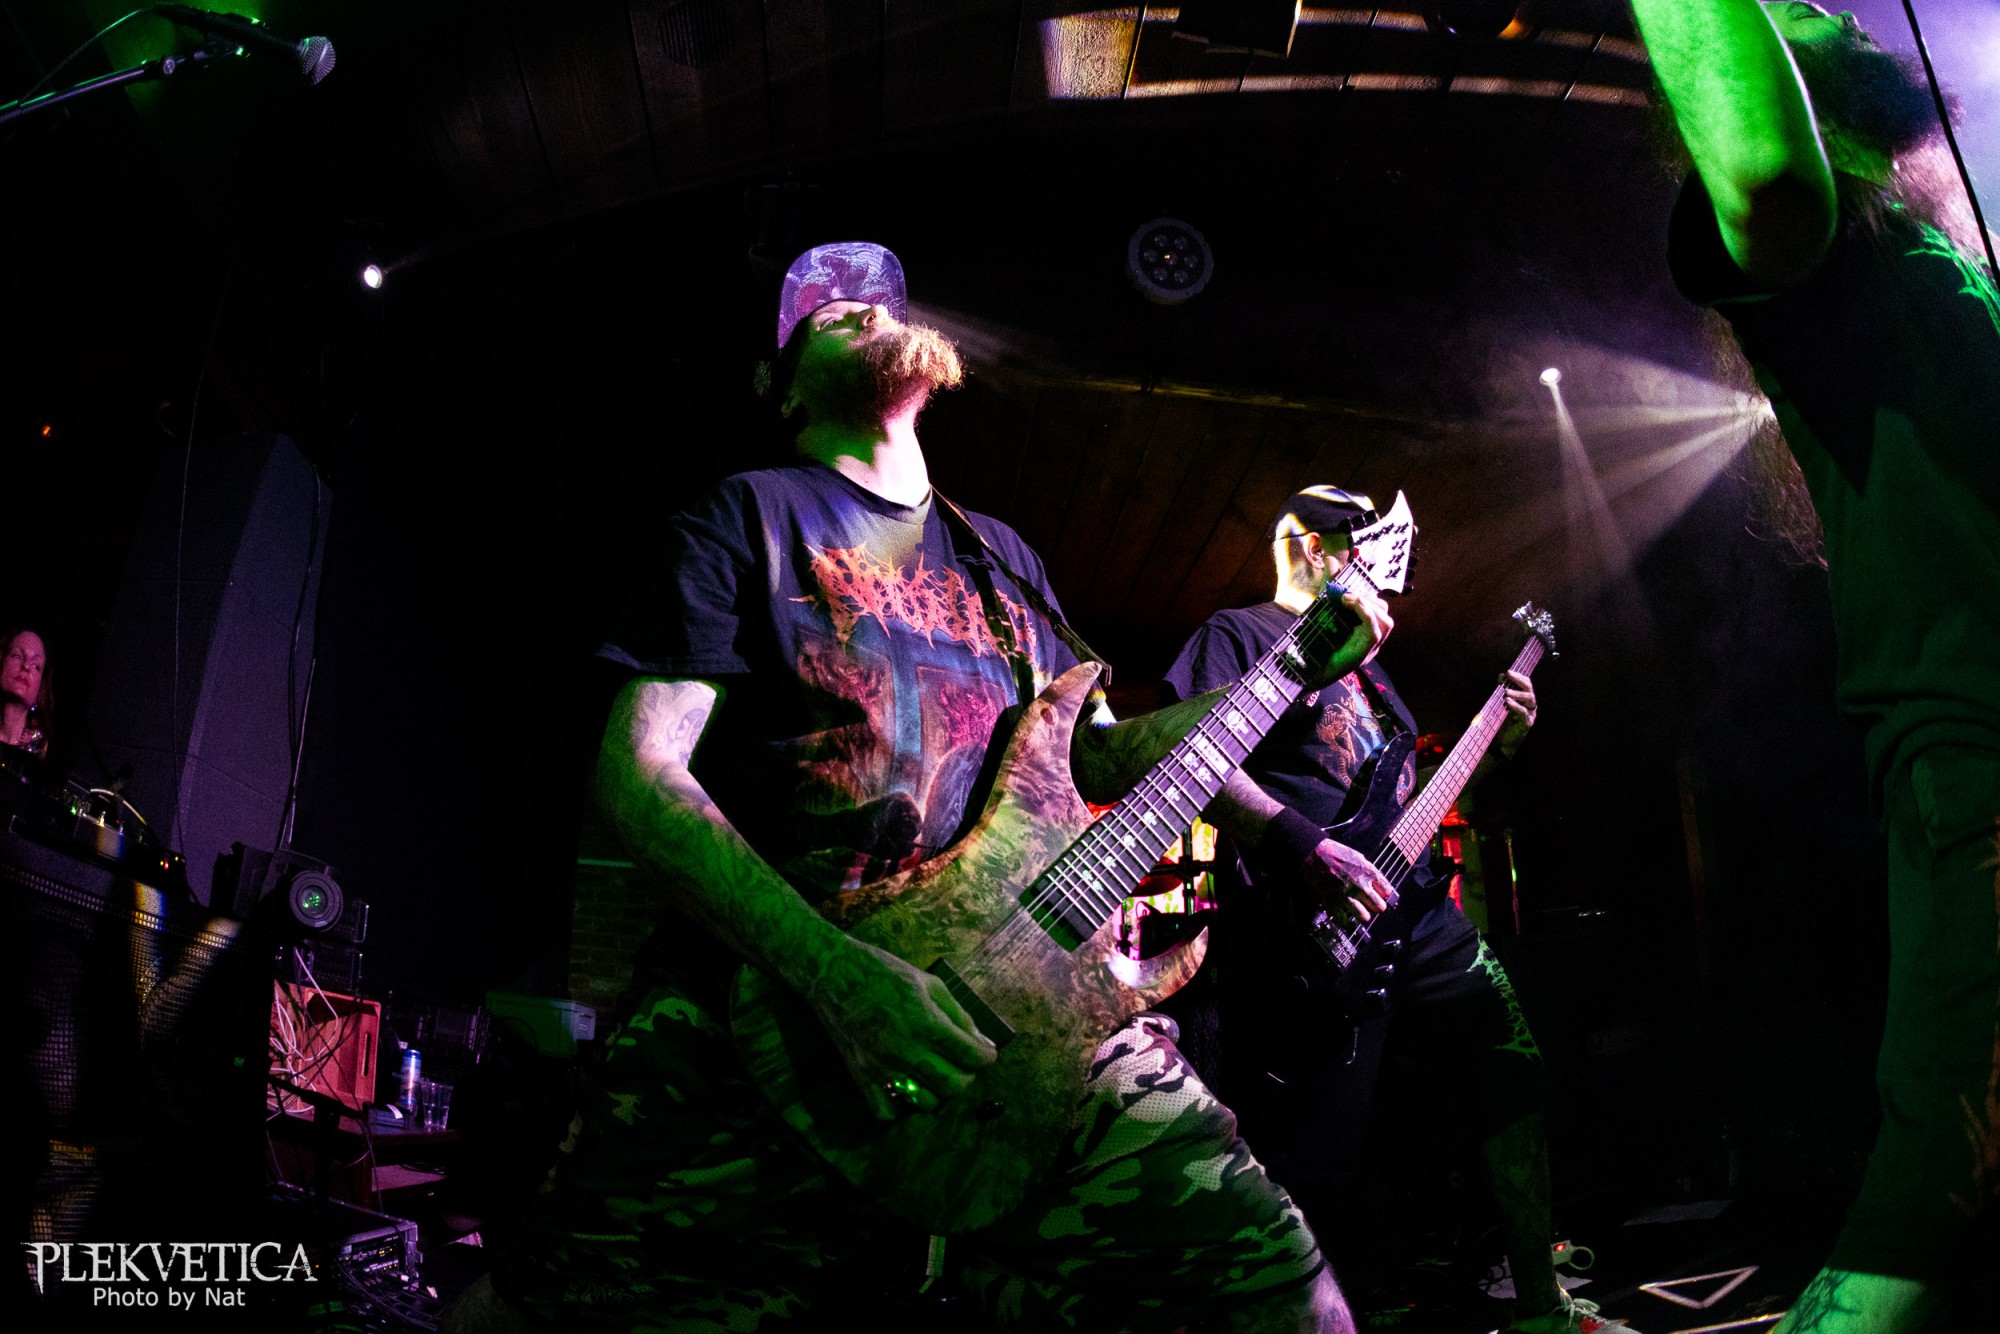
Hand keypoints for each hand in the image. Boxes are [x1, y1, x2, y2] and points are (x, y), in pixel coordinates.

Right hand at [802, 938, 997, 1120]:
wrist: (832, 973)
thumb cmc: (884, 971)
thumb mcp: (929, 982)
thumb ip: (958, 1014)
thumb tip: (982, 1041)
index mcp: (924, 1022)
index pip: (970, 1055)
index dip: (986, 1057)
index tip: (986, 1054)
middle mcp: (904, 1050)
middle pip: (953, 1086)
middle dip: (967, 1076)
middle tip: (963, 1062)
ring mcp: (880, 1068)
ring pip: (926, 1103)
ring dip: (938, 1091)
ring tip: (936, 1071)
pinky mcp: (860, 1077)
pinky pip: (889, 1111)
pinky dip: (903, 1105)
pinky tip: (907, 1083)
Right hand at [1302, 838, 1395, 926]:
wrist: (1313, 854)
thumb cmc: (1334, 853)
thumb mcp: (1357, 857)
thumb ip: (1369, 871)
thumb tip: (1377, 883)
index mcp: (1368, 873)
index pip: (1387, 891)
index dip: (1383, 894)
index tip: (1380, 895)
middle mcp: (1360, 887)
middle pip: (1379, 906)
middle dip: (1376, 906)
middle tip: (1371, 904)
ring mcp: (1347, 896)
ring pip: (1365, 916)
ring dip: (1363, 914)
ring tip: (1360, 912)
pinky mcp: (1333, 903)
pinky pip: (1344, 920)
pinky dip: (1346, 921)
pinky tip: (1347, 918)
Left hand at [1315, 584, 1393, 685]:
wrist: (1306, 668)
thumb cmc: (1316, 639)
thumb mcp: (1323, 606)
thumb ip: (1329, 584)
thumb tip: (1331, 559)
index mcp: (1364, 627)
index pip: (1377, 604)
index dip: (1366, 591)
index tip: (1345, 585)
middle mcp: (1370, 637)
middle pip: (1384, 610)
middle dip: (1366, 597)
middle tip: (1345, 594)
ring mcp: (1370, 648)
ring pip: (1385, 621)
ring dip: (1368, 605)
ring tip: (1347, 599)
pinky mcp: (1364, 653)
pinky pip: (1376, 630)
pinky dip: (1366, 613)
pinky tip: (1351, 604)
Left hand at [1497, 669, 1536, 758]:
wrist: (1502, 742)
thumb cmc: (1502, 722)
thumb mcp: (1501, 704)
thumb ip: (1502, 691)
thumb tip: (1501, 676)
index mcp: (1525, 700)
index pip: (1526, 684)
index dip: (1518, 676)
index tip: (1507, 672)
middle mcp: (1530, 705)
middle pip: (1529, 689)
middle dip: (1519, 680)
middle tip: (1509, 675)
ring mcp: (1530, 714)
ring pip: (1530, 699)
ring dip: (1517, 693)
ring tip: (1506, 692)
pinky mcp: (1527, 723)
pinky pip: (1524, 712)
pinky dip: (1515, 705)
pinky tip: (1507, 702)